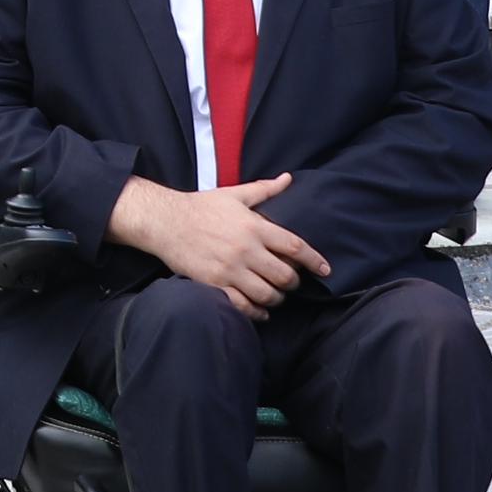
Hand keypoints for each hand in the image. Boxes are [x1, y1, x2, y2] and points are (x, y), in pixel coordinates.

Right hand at [103, 173, 326, 319]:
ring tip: (276, 295)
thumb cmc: (201, 206)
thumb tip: (287, 179)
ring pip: (267, 294)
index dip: (314, 260)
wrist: (165, 221)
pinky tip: (261, 311)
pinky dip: (256, 312)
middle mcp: (246, 250)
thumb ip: (264, 189)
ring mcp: (230, 269)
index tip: (325, 270)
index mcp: (255, 227)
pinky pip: (243, 305)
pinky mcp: (215, 284)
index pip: (295, 247)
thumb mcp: (234, 194)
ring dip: (277, 298)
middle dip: (293, 282)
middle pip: (284, 276)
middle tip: (291, 282)